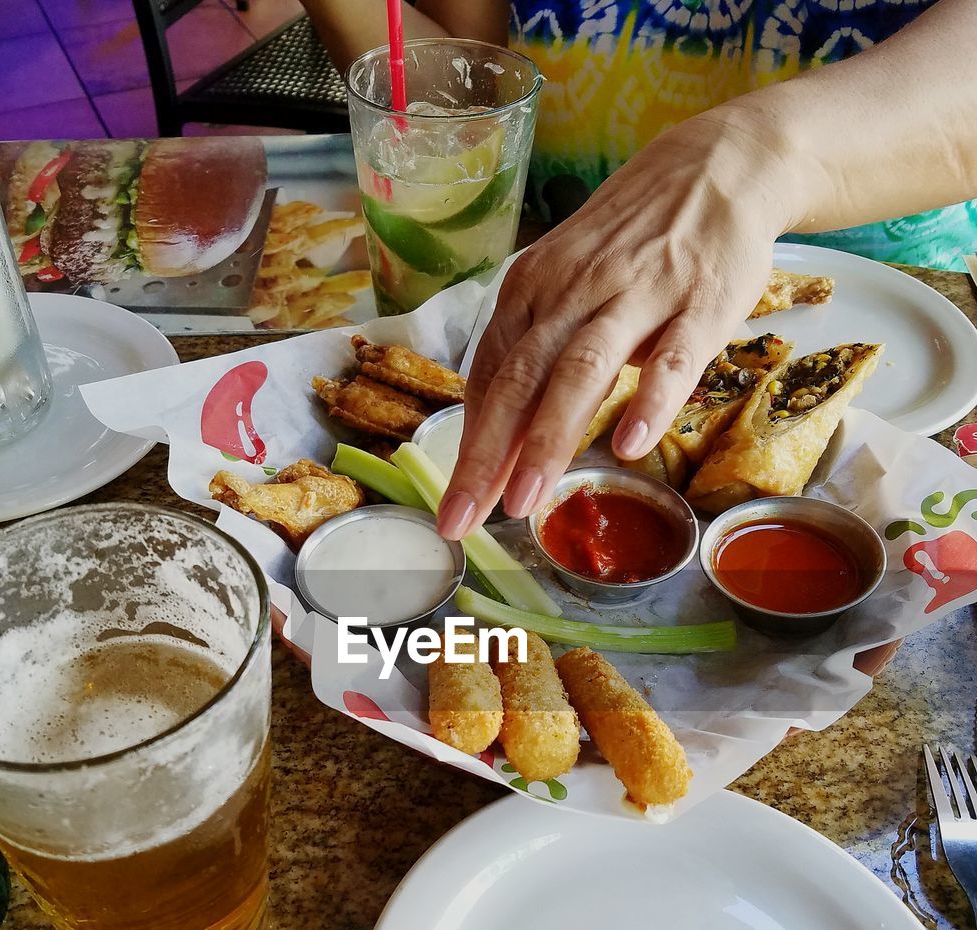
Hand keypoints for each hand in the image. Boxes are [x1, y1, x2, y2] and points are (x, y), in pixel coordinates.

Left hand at [437, 107, 802, 538]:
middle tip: (463, 520)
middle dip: (486, 457)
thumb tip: (499, 434)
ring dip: (549, 439)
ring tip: (524, 500)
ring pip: (581, 372)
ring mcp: (637, 295)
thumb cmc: (631, 245)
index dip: (469, 446)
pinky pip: (673, 358)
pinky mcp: (700, 302)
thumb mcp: (567, 287)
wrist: (717, 167)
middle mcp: (573, 291)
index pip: (490, 379)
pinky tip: (627, 445)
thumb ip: (536, 354)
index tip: (454, 505)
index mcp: (533, 290)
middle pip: (519, 382)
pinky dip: (649, 401)